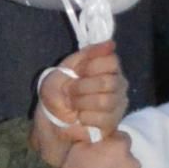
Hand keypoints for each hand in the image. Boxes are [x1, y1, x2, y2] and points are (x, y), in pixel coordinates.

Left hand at [32, 45, 124, 163]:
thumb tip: (112, 44)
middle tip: (69, 91)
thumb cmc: (60, 89)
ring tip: (72, 104)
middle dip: (82, 87)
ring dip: (81, 102)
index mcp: (109, 67)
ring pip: (105, 101)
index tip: (76, 72)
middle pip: (108, 82)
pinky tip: (79, 116)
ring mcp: (118, 104)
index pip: (111, 61)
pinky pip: (103, 119)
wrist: (50, 115)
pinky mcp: (112, 123)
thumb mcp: (68, 65)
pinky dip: (84, 117)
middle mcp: (118, 84)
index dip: (90, 67)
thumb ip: (90, 53)